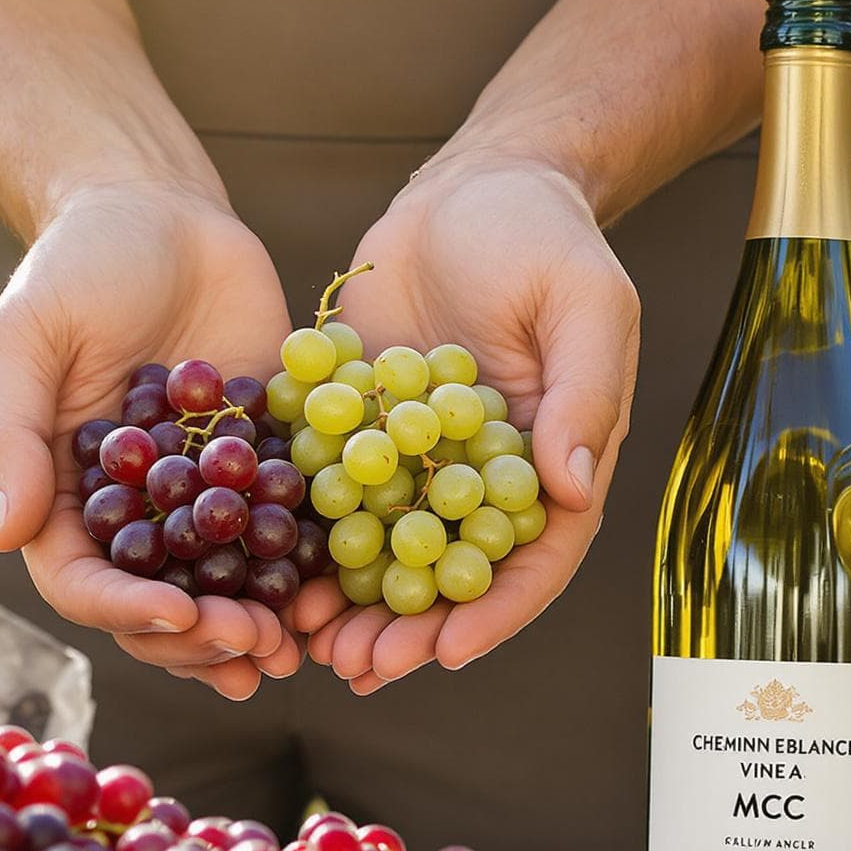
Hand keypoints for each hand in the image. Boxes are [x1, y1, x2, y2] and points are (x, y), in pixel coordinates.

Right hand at [0, 186, 301, 698]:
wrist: (162, 206)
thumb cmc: (78, 264)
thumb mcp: (26, 339)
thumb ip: (15, 437)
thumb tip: (3, 538)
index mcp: (66, 493)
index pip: (82, 579)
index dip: (125, 611)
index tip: (178, 618)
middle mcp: (134, 508)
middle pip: (158, 603)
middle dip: (201, 637)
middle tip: (252, 646)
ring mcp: (203, 490)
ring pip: (224, 584)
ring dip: (255, 624)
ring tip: (291, 647)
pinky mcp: (266, 460)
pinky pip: (286, 528)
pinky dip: (308, 570)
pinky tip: (337, 594)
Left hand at [286, 158, 638, 690]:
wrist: (473, 182)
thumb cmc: (546, 236)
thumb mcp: (586, 304)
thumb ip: (584, 395)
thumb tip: (571, 490)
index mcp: (554, 463)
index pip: (533, 558)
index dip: (493, 612)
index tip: (448, 653)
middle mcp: (484, 475)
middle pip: (451, 574)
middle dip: (409, 629)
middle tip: (361, 669)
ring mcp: (419, 457)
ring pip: (385, 551)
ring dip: (349, 604)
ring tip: (307, 649)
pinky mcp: (362, 428)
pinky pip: (332, 496)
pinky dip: (304, 540)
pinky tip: (264, 574)